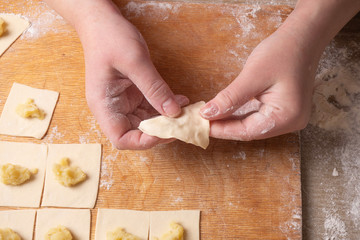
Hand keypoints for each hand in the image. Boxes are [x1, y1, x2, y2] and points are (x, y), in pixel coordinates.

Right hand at [79, 7, 187, 148]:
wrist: (101, 22)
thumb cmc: (109, 38)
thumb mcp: (135, 61)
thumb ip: (154, 88)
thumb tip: (174, 113)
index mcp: (104, 105)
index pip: (122, 138)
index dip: (143, 141)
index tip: (166, 132)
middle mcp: (112, 108)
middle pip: (136, 133)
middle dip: (160, 131)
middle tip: (182, 124)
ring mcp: (123, 102)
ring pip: (147, 121)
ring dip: (166, 119)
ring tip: (185, 112)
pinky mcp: (133, 94)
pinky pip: (151, 107)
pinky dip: (165, 106)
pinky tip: (180, 100)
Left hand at [200, 28, 318, 140]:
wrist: (302, 38)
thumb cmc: (282, 52)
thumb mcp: (252, 76)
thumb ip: (230, 98)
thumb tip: (207, 114)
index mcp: (287, 117)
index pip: (248, 132)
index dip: (223, 130)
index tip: (202, 126)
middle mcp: (290, 122)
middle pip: (250, 131)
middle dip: (225, 126)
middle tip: (202, 121)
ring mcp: (287, 117)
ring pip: (252, 124)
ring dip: (231, 120)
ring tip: (209, 117)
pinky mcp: (282, 110)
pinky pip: (257, 116)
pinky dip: (239, 114)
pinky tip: (224, 111)